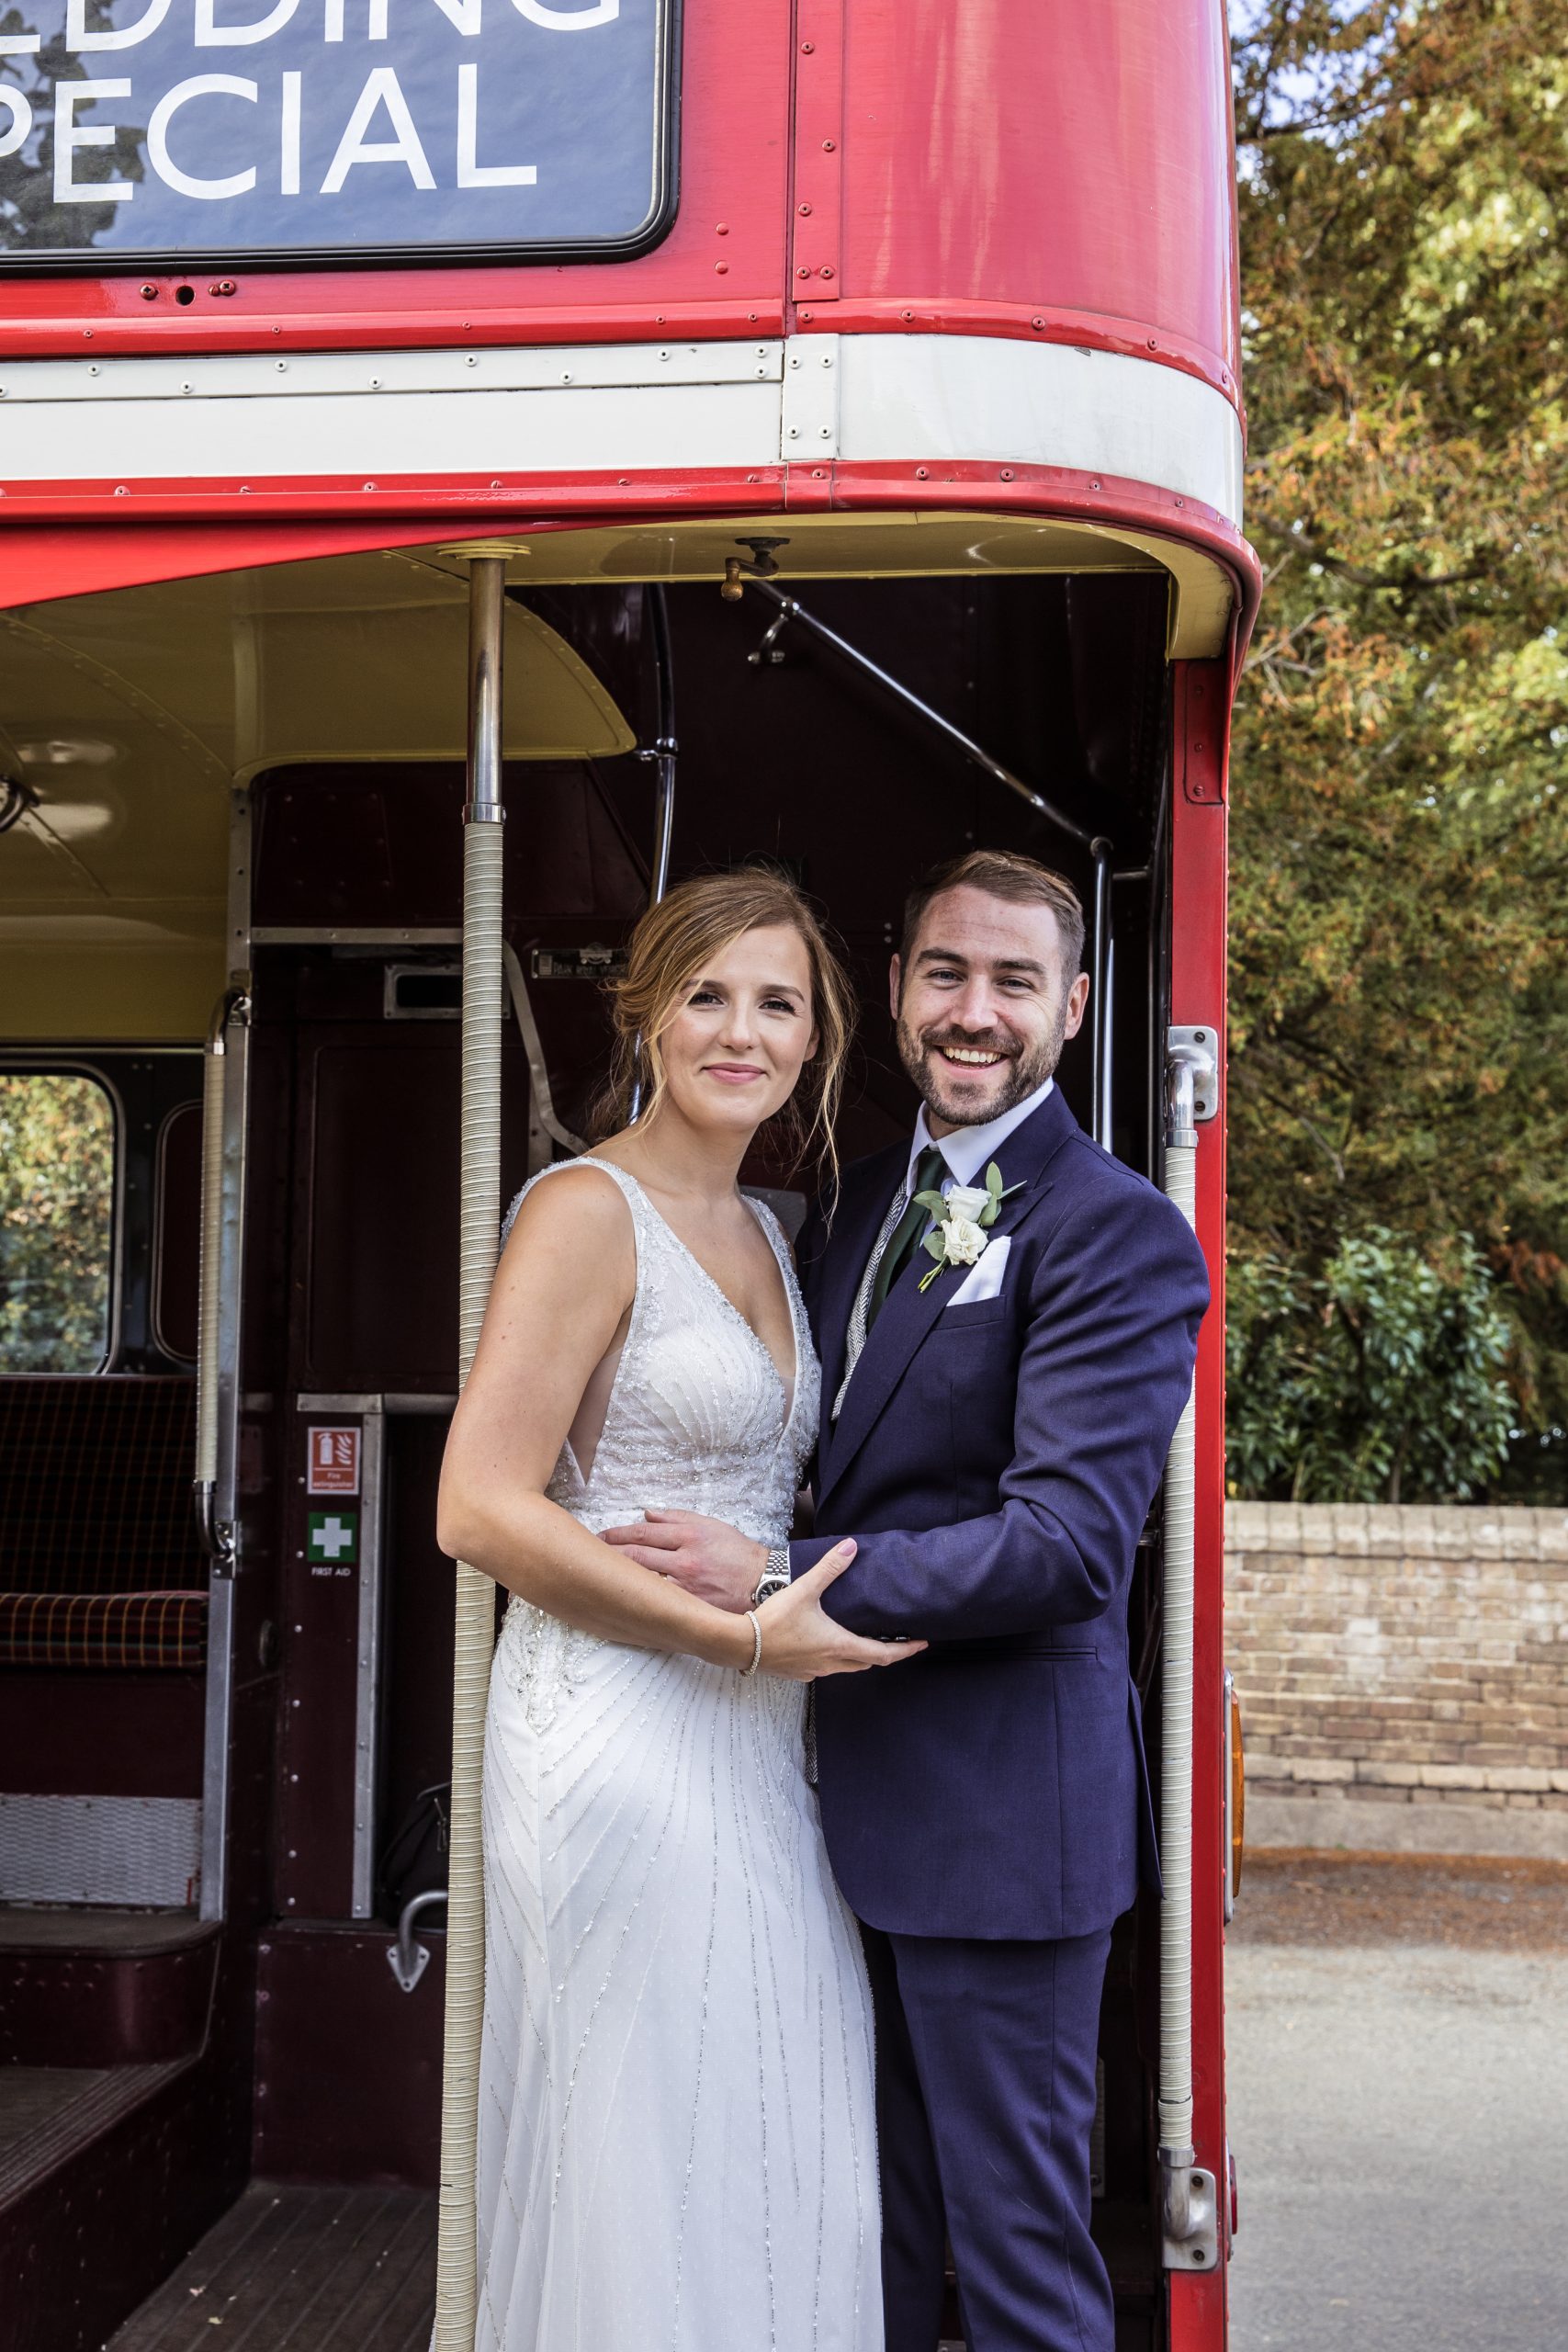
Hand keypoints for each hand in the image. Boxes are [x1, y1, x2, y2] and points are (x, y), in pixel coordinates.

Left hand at [600, 1509, 765, 1613]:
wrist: (764, 1582)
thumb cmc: (738, 1553)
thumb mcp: (711, 1525)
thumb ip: (677, 1517)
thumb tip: (647, 1514)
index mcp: (690, 1535)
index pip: (643, 1533)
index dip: (617, 1534)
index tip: (600, 1536)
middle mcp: (686, 1559)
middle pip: (636, 1555)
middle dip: (609, 1553)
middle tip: (591, 1554)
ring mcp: (687, 1586)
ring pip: (643, 1579)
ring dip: (618, 1576)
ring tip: (598, 1574)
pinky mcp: (690, 1607)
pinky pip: (658, 1601)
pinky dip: (638, 1597)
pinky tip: (622, 1597)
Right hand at [754, 1543, 925, 1682]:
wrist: (739, 1644)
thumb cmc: (774, 1619)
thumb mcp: (805, 1589)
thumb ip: (830, 1568)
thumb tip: (851, 1546)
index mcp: (839, 1645)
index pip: (883, 1654)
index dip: (905, 1650)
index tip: (921, 1644)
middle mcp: (831, 1663)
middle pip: (867, 1663)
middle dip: (884, 1653)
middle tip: (896, 1641)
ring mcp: (814, 1672)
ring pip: (846, 1667)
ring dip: (859, 1656)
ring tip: (865, 1640)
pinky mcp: (798, 1674)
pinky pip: (824, 1669)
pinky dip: (835, 1659)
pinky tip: (825, 1645)